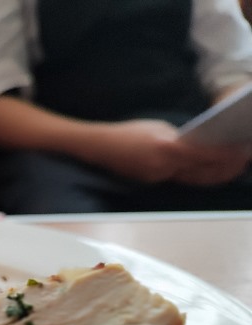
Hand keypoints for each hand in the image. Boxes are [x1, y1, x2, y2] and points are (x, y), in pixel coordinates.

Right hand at [88, 120, 250, 184]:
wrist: (100, 147)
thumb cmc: (130, 132)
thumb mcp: (159, 129)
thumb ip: (180, 139)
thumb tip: (200, 146)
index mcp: (167, 148)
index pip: (205, 153)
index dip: (226, 154)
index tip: (242, 151)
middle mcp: (164, 166)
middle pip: (203, 170)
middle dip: (225, 166)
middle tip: (243, 160)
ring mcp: (159, 177)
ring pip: (193, 177)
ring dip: (214, 173)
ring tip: (231, 166)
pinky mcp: (154, 182)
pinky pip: (181, 179)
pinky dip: (196, 175)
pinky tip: (207, 170)